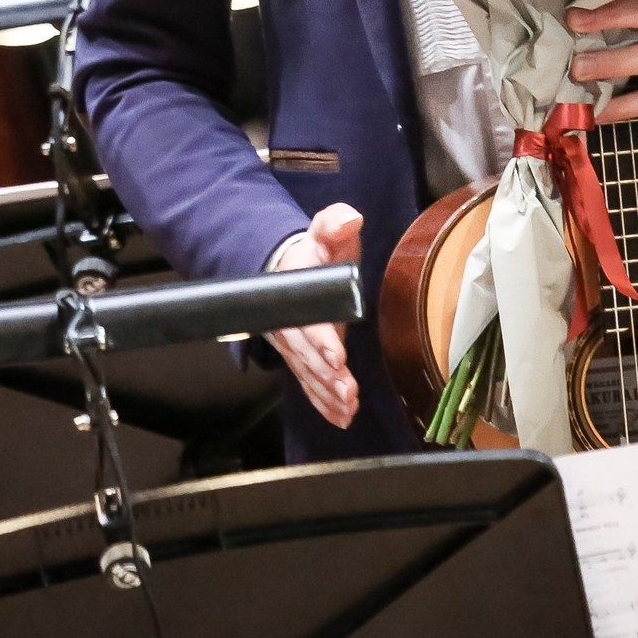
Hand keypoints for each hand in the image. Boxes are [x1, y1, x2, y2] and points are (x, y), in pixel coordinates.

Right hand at [268, 203, 361, 427]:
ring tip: (348, 408)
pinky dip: (324, 403)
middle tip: (347, 391)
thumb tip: (348, 219)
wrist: (289, 268)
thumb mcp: (326, 232)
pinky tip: (342, 417)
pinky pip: (309, 384)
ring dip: (327, 394)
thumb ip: (334, 224)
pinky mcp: (303, 359)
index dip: (321, 339)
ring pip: (308, 373)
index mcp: (295, 290)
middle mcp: (290, 322)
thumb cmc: (315, 252)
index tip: (337, 356)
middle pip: (307, 354)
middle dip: (326, 375)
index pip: (307, 319)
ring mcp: (294, 344)